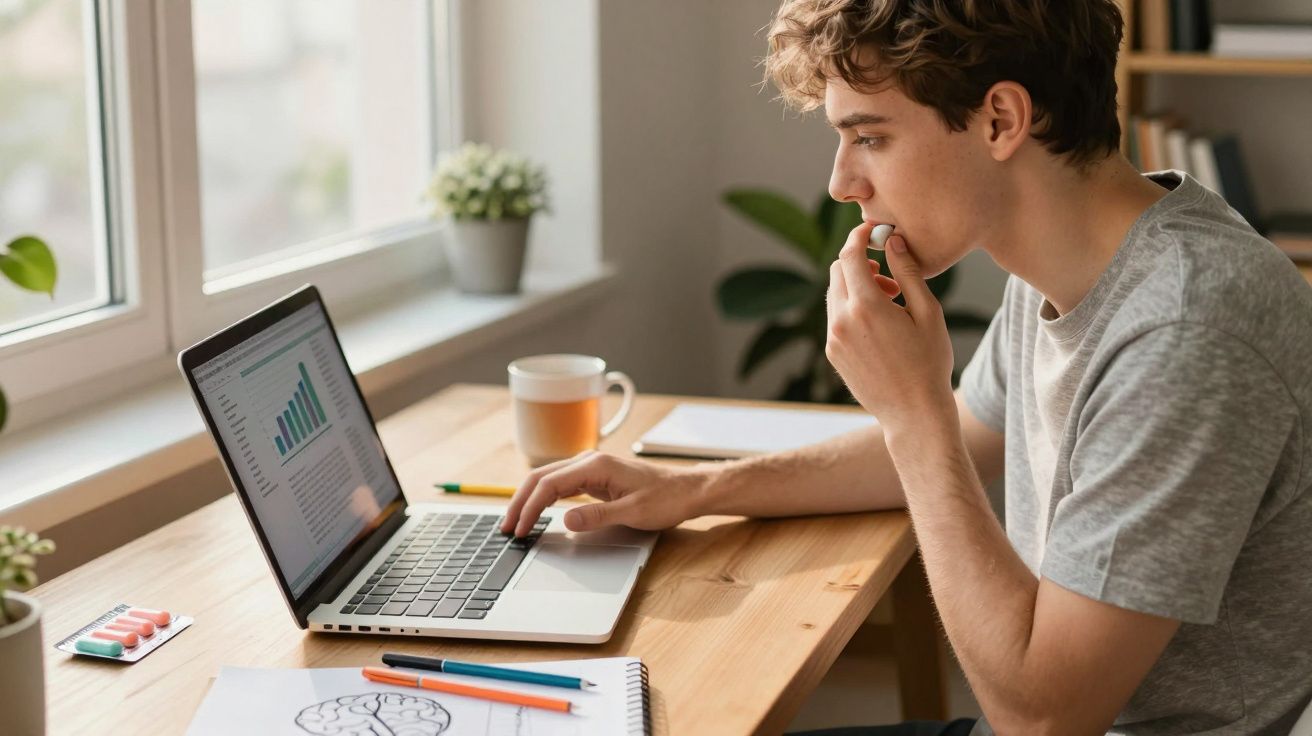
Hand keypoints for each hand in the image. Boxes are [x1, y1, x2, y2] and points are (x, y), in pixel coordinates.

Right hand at [499, 450, 708, 536]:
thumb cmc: (666, 499)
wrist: (687, 490)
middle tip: (507, 528)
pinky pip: (561, 485)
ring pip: (548, 479)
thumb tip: (565, 520)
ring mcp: (591, 468)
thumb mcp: (633, 512)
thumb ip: (597, 516)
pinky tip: (537, 511)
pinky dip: (544, 498)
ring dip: (529, 499)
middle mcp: (589, 461)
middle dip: (520, 502)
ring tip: (515, 521)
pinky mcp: (595, 477)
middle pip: (541, 477)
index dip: (530, 507)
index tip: (520, 529)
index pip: (549, 484)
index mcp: (596, 466)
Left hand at [825, 222, 954, 432]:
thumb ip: (907, 272)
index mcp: (866, 306)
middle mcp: (841, 320)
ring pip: (835, 294)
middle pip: (838, 271)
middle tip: (890, 279)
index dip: (859, 236)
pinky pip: (835, 318)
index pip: (850, 255)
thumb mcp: (927, 312)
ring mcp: (833, 339)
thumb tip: (893, 240)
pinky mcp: (832, 353)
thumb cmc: (929, 362)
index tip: (872, 231)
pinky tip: (880, 327)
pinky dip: (852, 310)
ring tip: (890, 305)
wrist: (913, 413)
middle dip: (860, 264)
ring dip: (857, 288)